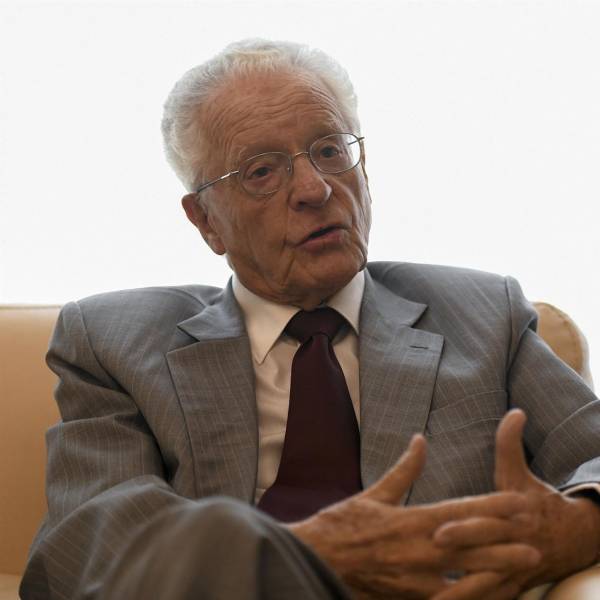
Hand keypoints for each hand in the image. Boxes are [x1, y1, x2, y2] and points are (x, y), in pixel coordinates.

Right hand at [287, 435, 539, 598]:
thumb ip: (404, 469)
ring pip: (465, 576)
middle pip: (472, 546)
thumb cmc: (342, 524)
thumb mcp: (374, 493)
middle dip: (505, 542)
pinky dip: (468, 594)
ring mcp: (417, 578)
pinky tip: (485, 592)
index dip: (492, 506)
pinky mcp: (410, 597)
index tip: (517, 502)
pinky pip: (446, 598)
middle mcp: (420, 549)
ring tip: (521, 568)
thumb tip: (421, 440)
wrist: (318, 559)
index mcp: (412, 519)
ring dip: (495, 570)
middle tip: (534, 540)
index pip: (461, 511)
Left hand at [434, 409, 599, 591]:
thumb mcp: (521, 473)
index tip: (439, 530)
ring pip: (487, 587)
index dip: (464, 527)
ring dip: (460, 595)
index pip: (485, 522)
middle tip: (430, 560)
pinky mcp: (512, 588)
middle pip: (483, 555)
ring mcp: (514, 570)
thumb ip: (511, 444)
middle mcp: (513, 545)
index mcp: (512, 516)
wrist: (576, 538)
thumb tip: (515, 411)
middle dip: (457, 561)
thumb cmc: (537, 501)